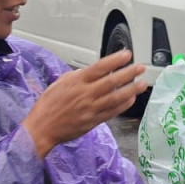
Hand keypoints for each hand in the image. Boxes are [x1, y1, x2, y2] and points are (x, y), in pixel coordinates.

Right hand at [23, 49, 146, 158]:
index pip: (99, 68)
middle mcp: (85, 94)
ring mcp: (90, 108)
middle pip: (111, 81)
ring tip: (142, 83)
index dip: (115, 60)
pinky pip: (112, 112)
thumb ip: (77, 76)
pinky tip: (131, 99)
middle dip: (128, 73)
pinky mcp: (93, 121)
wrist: (41, 128)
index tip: (126, 55)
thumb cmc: (48, 105)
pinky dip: (123, 105)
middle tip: (140, 68)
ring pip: (115, 97)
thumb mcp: (59, 83)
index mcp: (76, 82)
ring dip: (131, 89)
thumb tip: (90, 72)